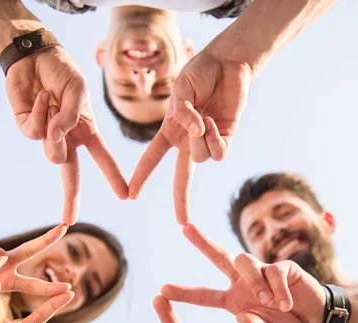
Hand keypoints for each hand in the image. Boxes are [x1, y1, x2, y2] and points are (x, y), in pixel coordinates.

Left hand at [6, 49, 127, 224]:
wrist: (34, 56)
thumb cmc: (62, 71)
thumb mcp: (77, 92)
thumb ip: (70, 118)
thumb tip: (54, 139)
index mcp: (87, 131)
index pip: (102, 158)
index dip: (114, 177)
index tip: (124, 196)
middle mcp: (67, 138)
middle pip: (71, 174)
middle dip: (71, 198)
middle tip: (69, 219)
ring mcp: (46, 135)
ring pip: (53, 153)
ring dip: (55, 132)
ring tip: (53, 104)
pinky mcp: (27, 128)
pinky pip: (35, 132)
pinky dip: (39, 112)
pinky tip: (40, 97)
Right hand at [128, 46, 251, 224]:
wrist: (226, 63)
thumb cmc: (199, 72)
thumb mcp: (181, 88)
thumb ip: (183, 112)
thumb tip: (195, 133)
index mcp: (170, 131)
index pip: (152, 157)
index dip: (141, 176)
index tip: (131, 195)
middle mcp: (187, 141)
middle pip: (181, 178)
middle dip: (181, 200)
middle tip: (182, 223)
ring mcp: (207, 142)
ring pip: (200, 159)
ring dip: (201, 140)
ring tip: (204, 117)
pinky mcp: (226, 138)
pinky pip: (218, 153)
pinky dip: (216, 140)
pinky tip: (214, 123)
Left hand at [161, 224, 325, 322]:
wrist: (318, 321)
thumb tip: (242, 318)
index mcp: (234, 300)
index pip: (204, 295)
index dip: (184, 293)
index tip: (162, 290)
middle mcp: (244, 282)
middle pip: (218, 256)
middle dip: (202, 242)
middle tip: (184, 227)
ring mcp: (262, 272)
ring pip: (244, 261)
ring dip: (253, 282)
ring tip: (268, 301)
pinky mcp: (282, 266)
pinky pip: (274, 271)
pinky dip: (278, 290)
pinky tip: (286, 303)